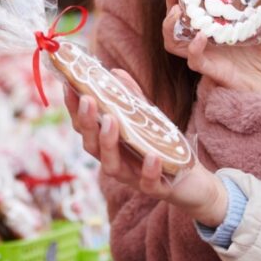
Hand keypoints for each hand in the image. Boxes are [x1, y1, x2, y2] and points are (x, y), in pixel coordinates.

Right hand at [64, 78, 228, 227]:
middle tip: (87, 100)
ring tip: (111, 120)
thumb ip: (131, 98)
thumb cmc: (162, 147)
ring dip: (108, 143)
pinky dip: (148, 170)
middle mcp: (115, 162)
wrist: (192, 181)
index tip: (69, 86)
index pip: (84, 127)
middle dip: (87, 123)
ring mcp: (133, 177)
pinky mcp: (155, 188)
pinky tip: (152, 156)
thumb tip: (114, 72)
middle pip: (91, 146)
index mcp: (109, 145)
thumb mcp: (147, 119)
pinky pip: (148, 182)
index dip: (74, 109)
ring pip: (112, 165)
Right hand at [162, 0, 260, 90]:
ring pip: (172, 40)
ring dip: (170, 24)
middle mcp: (205, 35)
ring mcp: (205, 52)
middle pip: (175, 16)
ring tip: (177, 10)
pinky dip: (194, 47)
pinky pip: (192, 59)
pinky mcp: (209, 68)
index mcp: (216, 21)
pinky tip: (201, 37)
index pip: (192, 1)